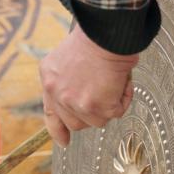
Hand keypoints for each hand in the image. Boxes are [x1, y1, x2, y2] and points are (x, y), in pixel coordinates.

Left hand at [40, 25, 137, 146]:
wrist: (105, 32)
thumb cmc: (94, 37)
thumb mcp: (67, 57)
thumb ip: (67, 79)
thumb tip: (83, 93)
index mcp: (49, 80)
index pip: (51, 114)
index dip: (59, 130)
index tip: (64, 142)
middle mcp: (58, 95)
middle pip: (76, 123)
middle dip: (92, 114)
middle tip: (105, 95)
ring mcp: (77, 104)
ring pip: (98, 120)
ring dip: (110, 104)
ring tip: (114, 81)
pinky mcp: (98, 107)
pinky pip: (117, 112)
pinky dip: (124, 97)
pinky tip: (122, 79)